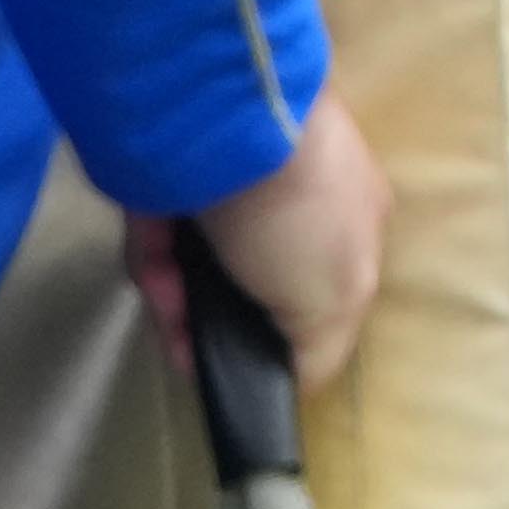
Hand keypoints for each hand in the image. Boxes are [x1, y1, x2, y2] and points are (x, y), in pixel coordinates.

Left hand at [178, 93, 390, 391]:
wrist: (223, 126)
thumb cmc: (301, 215)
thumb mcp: (340, 298)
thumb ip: (321, 351)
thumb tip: (293, 382)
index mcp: (352, 216)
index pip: (323, 285)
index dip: (290, 330)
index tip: (257, 365)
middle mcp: (293, 194)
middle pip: (254, 276)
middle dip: (223, 321)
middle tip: (196, 358)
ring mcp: (229, 179)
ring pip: (202, 263)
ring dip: (183, 304)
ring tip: (171, 338)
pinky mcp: (169, 173)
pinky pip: (161, 236)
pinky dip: (157, 269)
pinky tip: (157, 295)